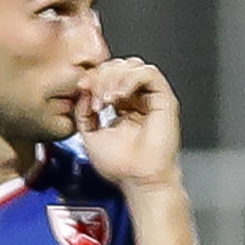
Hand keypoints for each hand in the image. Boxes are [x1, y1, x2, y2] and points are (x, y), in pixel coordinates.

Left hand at [77, 58, 181, 191]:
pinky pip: (148, 73)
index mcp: (121, 106)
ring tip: (105, 100)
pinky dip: (129, 79)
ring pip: (133, 66)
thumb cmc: (119, 164)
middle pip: (120, 66)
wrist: (138, 178)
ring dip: (113, 78)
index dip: (93, 78)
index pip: (107, 77)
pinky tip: (118, 96)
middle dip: (101, 76)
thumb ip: (83, 111)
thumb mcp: (89, 134)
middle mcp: (137, 99)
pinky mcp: (164, 99)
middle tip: (91, 94)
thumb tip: (82, 91)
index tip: (81, 88)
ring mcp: (151, 98)